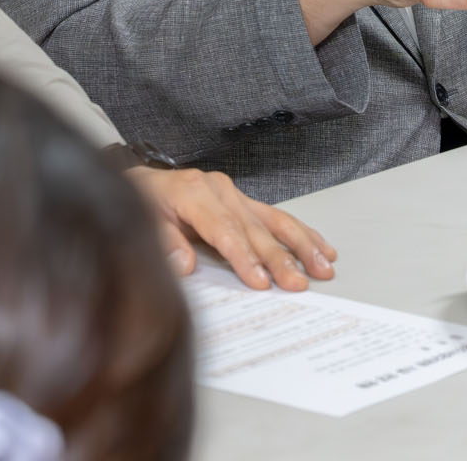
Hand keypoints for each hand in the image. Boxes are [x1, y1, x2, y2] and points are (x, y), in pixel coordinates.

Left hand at [130, 165, 337, 290]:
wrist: (145, 183)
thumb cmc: (145, 204)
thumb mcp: (144, 221)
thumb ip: (164, 242)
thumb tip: (184, 265)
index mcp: (194, 193)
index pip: (224, 230)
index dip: (244, 257)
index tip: (260, 281)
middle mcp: (220, 190)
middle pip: (254, 229)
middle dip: (279, 258)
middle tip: (296, 283)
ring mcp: (235, 194)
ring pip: (274, 221)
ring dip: (301, 246)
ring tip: (321, 268)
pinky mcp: (244, 201)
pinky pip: (277, 217)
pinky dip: (302, 233)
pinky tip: (321, 247)